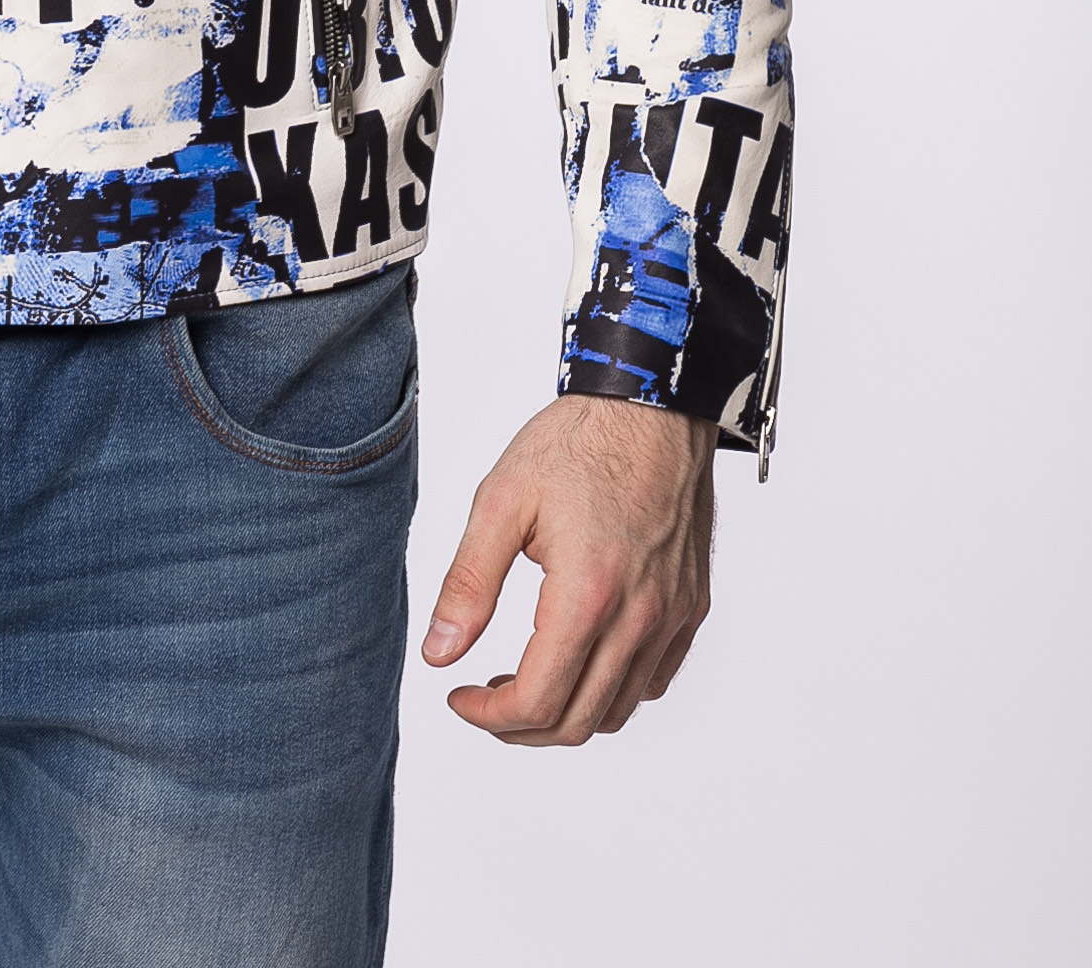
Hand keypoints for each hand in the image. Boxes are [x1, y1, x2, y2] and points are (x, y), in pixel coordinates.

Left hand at [421, 398, 715, 744]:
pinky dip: (612, 690)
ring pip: (618, 710)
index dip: (489, 716)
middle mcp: (639, 619)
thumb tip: (439, 655)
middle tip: (484, 697)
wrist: (651, 404)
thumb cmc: (576, 443)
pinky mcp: (691, 607)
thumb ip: (468, 584)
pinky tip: (578, 655)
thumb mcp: (501, 501)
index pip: (538, 701)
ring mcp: (672, 617)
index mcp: (587, 596)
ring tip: (525, 676)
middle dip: (520, 727)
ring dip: (566, 711)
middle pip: (578, 722)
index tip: (459, 696)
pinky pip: (653, 680)